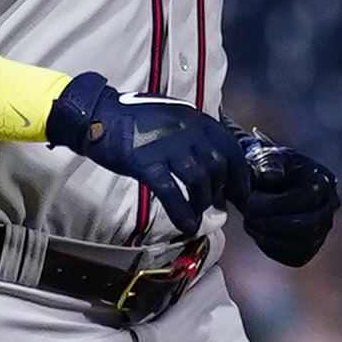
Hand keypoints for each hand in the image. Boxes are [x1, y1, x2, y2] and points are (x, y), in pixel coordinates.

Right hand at [46, 72, 244, 236]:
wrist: (99, 116)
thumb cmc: (137, 120)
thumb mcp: (175, 119)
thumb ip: (195, 137)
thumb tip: (215, 166)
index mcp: (197, 120)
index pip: (231, 149)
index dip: (240, 176)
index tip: (241, 194)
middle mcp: (187, 131)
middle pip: (217, 168)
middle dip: (220, 192)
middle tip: (217, 207)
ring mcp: (167, 146)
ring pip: (199, 181)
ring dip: (201, 203)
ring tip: (198, 215)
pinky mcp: (146, 162)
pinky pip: (172, 192)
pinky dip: (182, 213)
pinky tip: (187, 225)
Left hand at [236, 132, 340, 266]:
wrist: (264, 184)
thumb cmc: (265, 168)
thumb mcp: (264, 157)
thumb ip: (266, 163)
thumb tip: (270, 177)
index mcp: (323, 180)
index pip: (306, 199)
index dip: (275, 204)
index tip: (250, 200)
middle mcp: (330, 205)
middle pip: (307, 226)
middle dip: (271, 224)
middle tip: (248, 215)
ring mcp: (324, 228)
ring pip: (303, 245)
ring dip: (270, 238)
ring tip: (250, 223)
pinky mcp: (312, 246)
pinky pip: (296, 257)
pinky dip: (273, 248)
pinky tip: (258, 234)